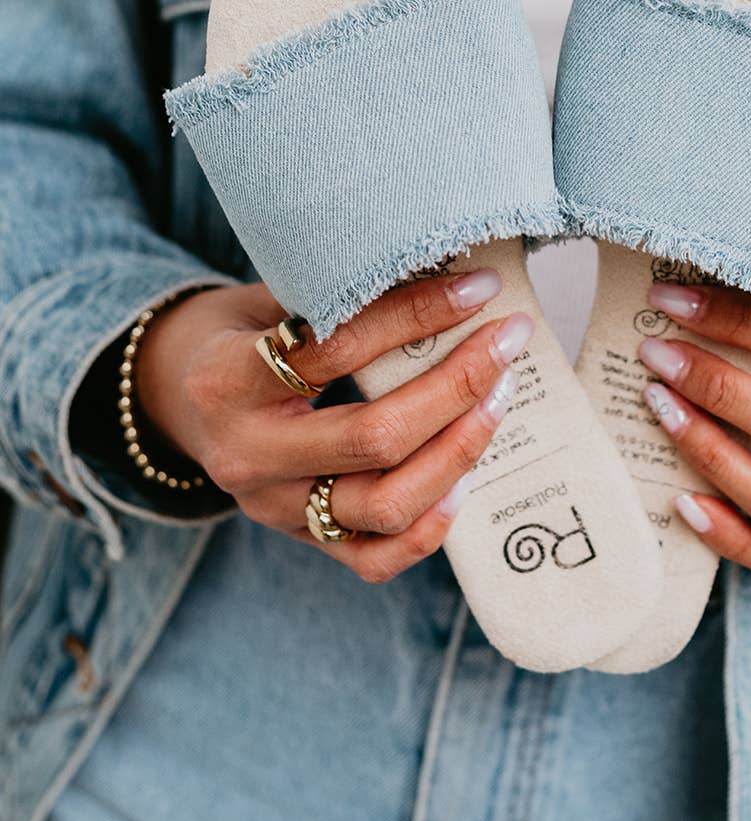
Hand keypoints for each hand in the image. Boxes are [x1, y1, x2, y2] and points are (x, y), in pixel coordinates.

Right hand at [135, 270, 528, 581]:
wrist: (173, 397)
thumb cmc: (237, 332)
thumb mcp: (262, 296)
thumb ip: (330, 289)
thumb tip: (439, 260)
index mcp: (228, 381)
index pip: (335, 351)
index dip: (414, 316)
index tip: (477, 289)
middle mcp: (248, 457)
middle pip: (373, 437)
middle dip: (455, 387)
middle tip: (506, 341)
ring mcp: (274, 509)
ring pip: (385, 505)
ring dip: (458, 451)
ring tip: (499, 398)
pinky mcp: (300, 540)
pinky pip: (375, 559)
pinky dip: (429, 527)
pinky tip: (466, 482)